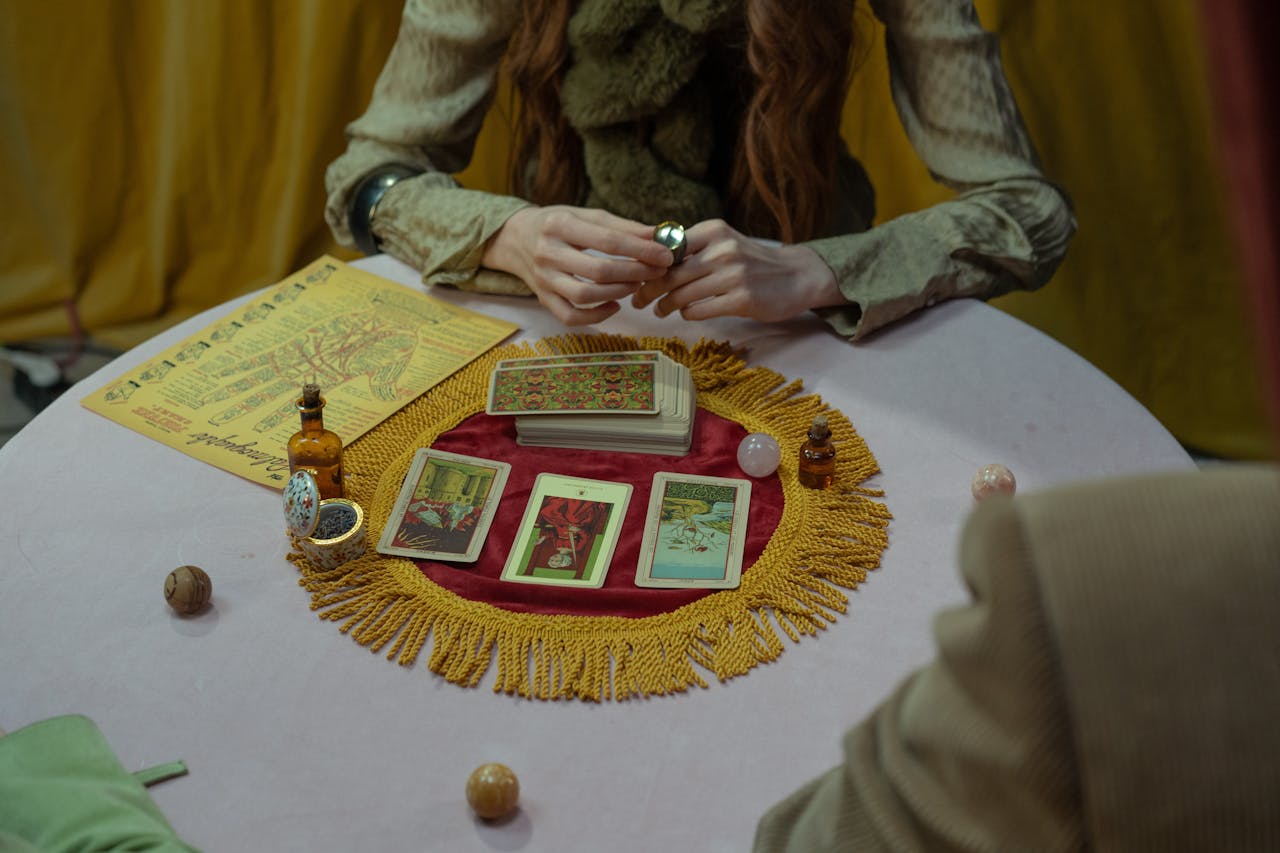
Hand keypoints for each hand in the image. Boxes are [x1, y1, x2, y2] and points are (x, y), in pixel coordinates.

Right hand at [482, 206, 674, 324]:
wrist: (514, 238)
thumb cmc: (557, 224)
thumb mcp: (586, 215)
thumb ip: (622, 226)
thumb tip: (659, 235)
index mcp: (560, 225)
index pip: (608, 241)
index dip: (641, 250)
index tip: (665, 255)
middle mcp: (548, 252)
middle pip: (598, 270)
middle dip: (634, 273)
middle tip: (657, 271)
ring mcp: (543, 278)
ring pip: (584, 295)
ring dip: (618, 293)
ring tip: (636, 284)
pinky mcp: (542, 298)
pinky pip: (570, 316)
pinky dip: (596, 316)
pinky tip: (614, 306)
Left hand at [630, 219, 844, 321]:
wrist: (797, 276)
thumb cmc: (753, 262)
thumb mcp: (725, 242)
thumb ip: (694, 248)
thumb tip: (650, 261)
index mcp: (714, 231)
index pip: (667, 248)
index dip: (647, 266)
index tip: (637, 277)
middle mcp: (722, 249)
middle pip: (670, 274)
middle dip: (648, 289)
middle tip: (638, 300)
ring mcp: (733, 275)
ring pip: (681, 294)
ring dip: (664, 305)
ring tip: (659, 310)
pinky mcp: (742, 300)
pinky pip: (699, 310)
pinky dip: (687, 314)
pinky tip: (687, 313)